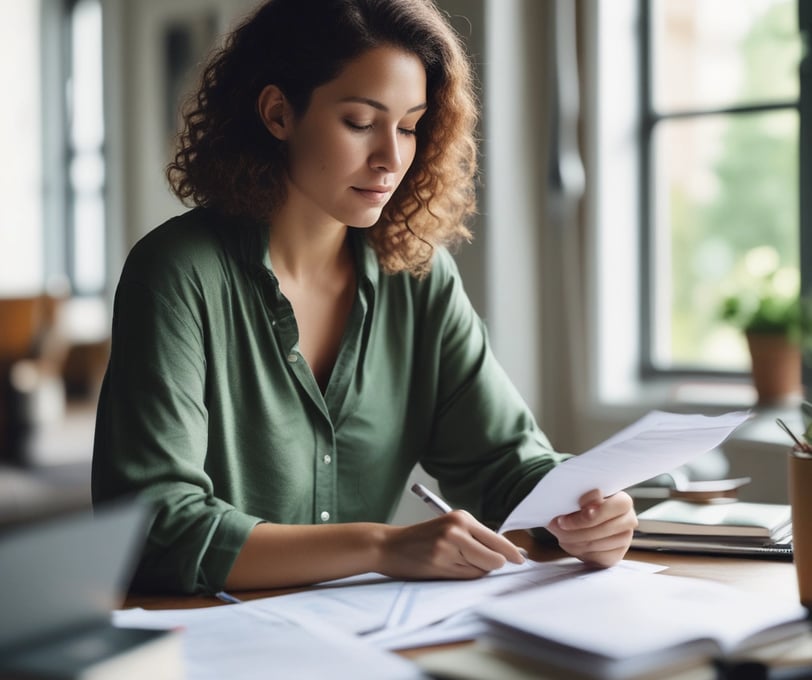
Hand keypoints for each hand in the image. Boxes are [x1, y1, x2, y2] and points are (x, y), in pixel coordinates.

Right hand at [377, 510, 524, 579]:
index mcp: (461, 517)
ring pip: (481, 569)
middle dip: (495, 565)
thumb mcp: (448, 530)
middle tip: (482, 564)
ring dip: (475, 571)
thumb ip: (474, 540)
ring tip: (452, 562)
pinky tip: (445, 567)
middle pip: (495, 556)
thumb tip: (503, 556)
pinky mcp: (441, 561)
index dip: (512, 552)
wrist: (389, 545)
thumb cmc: (420, 540)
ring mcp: (449, 545)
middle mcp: (457, 528)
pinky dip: (462, 576)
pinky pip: (466, 576)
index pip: (497, 538)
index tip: (521, 559)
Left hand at [546, 489, 637, 567]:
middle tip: (560, 523)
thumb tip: (596, 494)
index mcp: (623, 501)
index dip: (598, 508)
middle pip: (606, 527)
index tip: (577, 506)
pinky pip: (597, 557)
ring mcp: (624, 540)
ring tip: (562, 533)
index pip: (619, 505)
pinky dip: (580, 551)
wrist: (578, 524)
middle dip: (579, 526)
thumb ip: (588, 495)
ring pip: (598, 543)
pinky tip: (571, 542)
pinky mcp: (616, 556)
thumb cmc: (581, 506)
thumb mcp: (581, 497)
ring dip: (575, 539)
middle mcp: (628, 521)